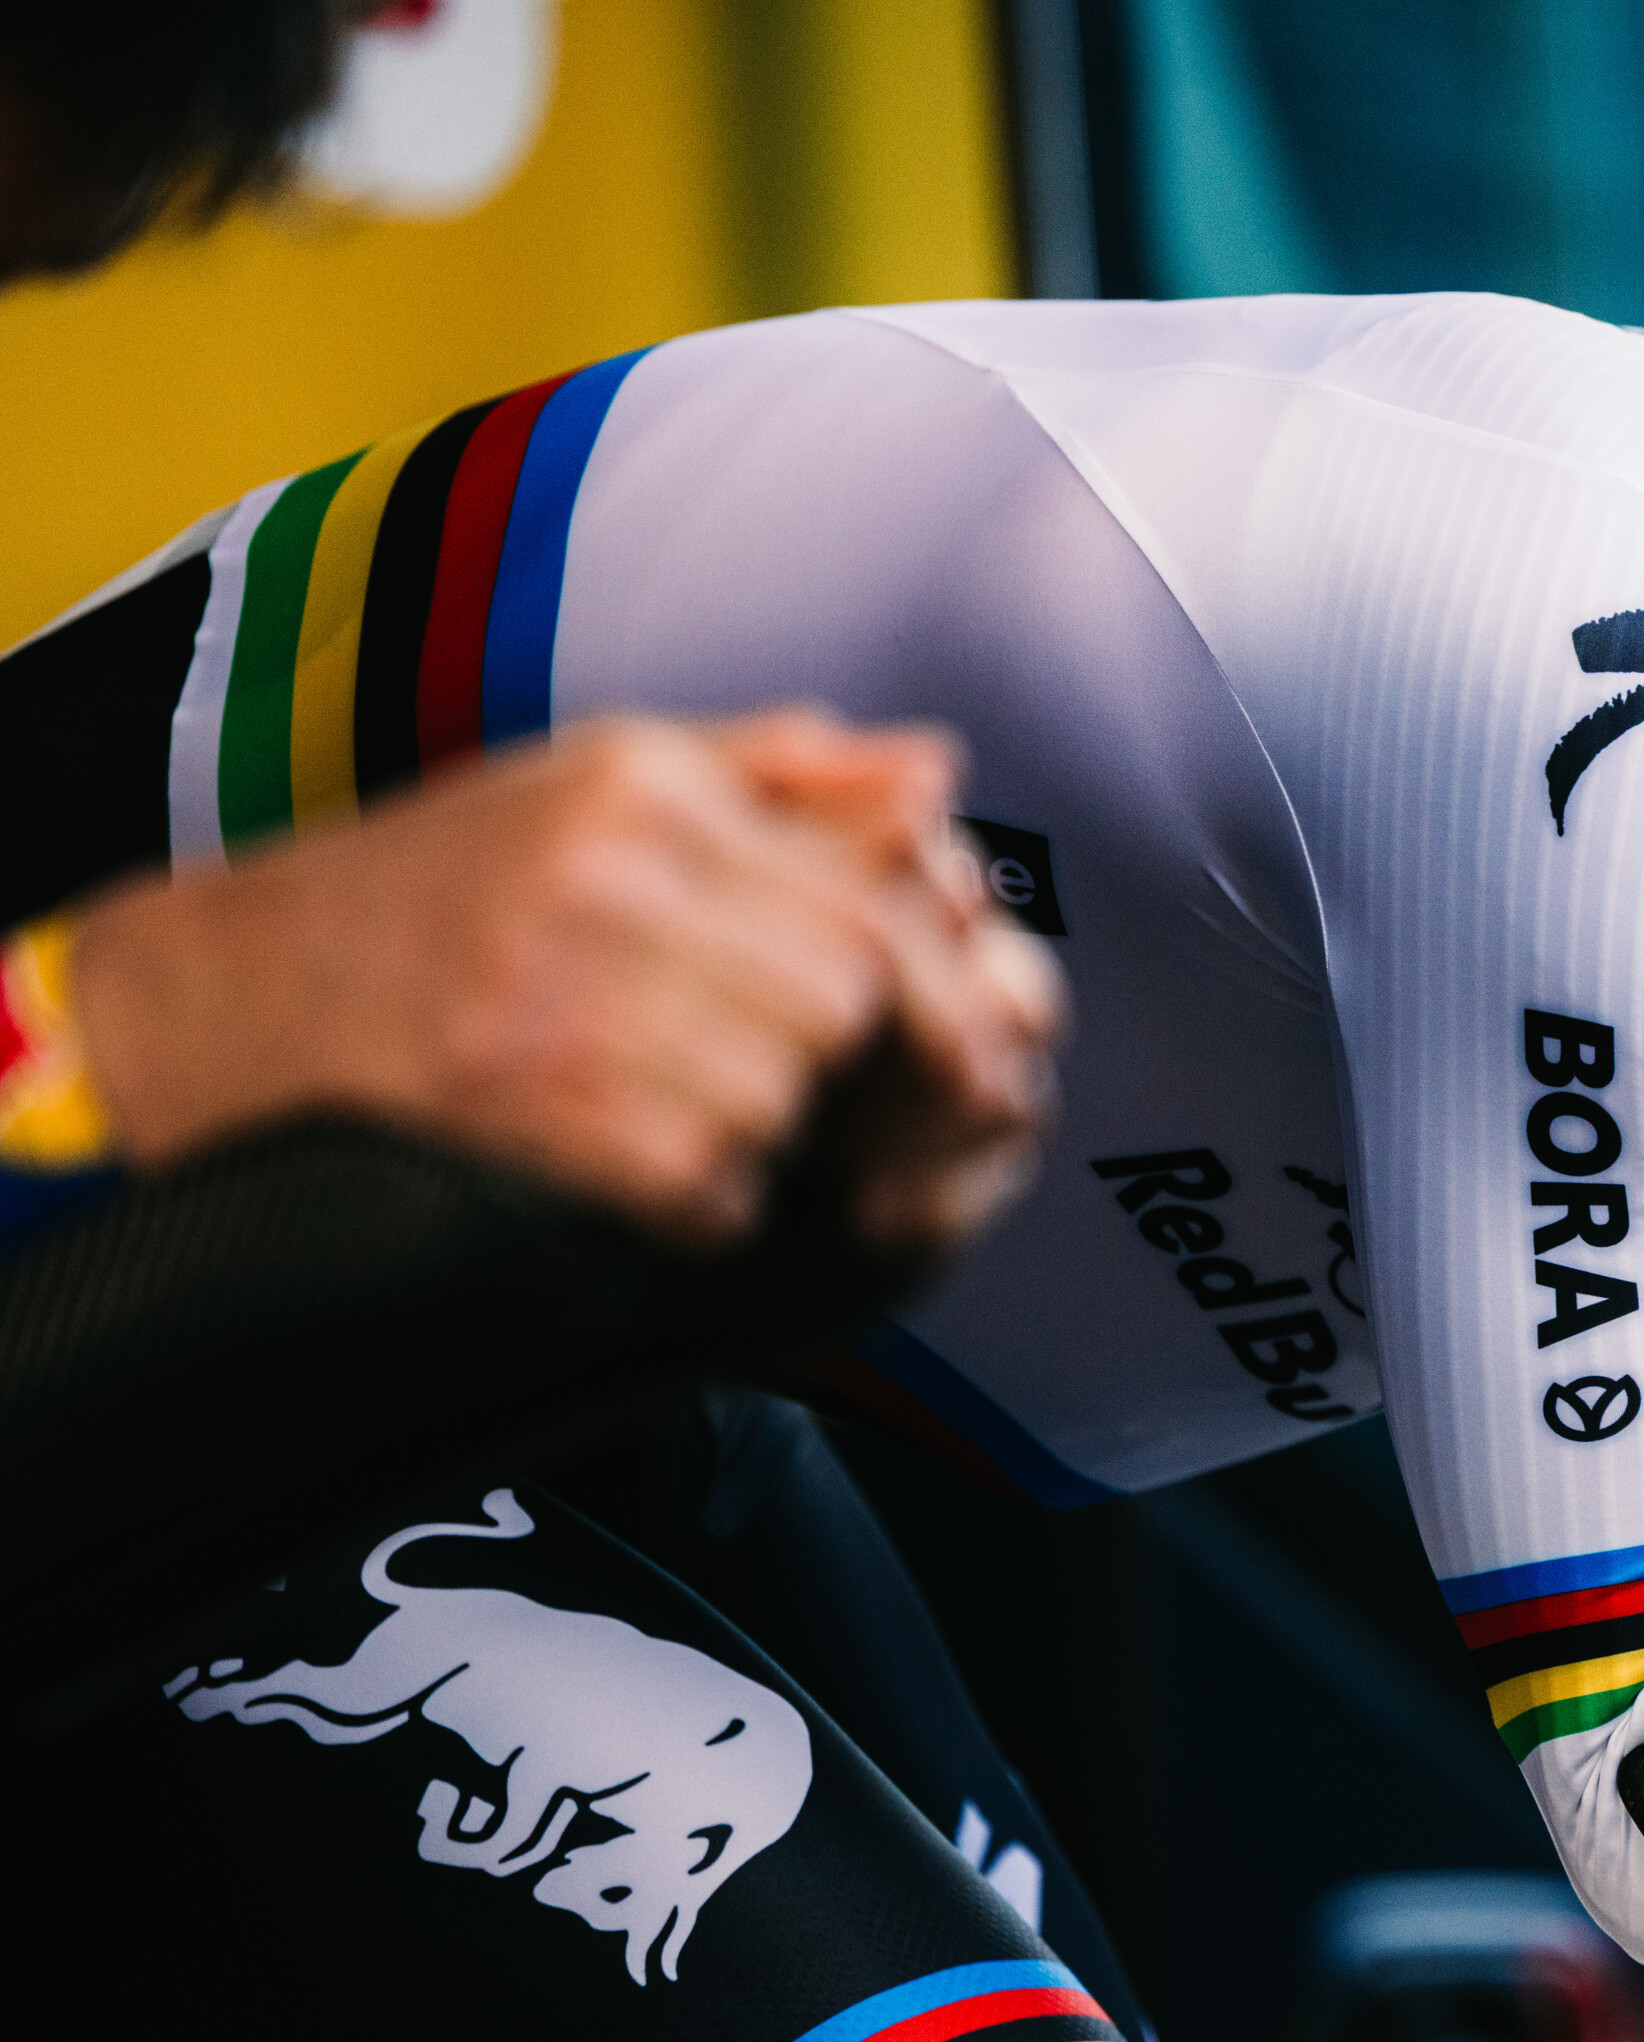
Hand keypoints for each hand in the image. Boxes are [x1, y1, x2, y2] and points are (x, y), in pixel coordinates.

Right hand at [72, 711, 1059, 1252]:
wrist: (234, 1000)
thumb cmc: (442, 891)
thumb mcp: (595, 785)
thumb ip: (779, 771)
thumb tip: (939, 774)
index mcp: (640, 786)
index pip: (869, 895)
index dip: (908, 976)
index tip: (893, 1021)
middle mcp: (603, 876)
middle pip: (843, 1001)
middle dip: (830, 1052)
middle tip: (767, 1060)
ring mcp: (557, 997)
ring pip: (782, 1098)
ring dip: (762, 1129)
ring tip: (684, 1103)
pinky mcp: (521, 1113)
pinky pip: (706, 1185)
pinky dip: (698, 1198)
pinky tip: (642, 1168)